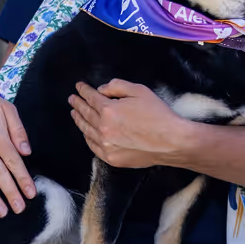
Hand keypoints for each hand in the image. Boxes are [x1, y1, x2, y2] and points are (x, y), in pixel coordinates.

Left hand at [69, 80, 185, 168]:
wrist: (172, 141)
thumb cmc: (159, 116)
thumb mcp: (141, 92)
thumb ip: (118, 86)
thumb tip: (101, 90)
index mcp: (109, 109)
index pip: (91, 97)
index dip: (83, 90)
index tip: (79, 86)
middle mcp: (103, 127)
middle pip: (85, 113)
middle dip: (78, 104)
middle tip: (72, 99)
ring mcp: (105, 144)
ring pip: (86, 130)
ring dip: (78, 120)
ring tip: (74, 113)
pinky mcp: (111, 157)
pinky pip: (92, 146)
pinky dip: (87, 137)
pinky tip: (85, 132)